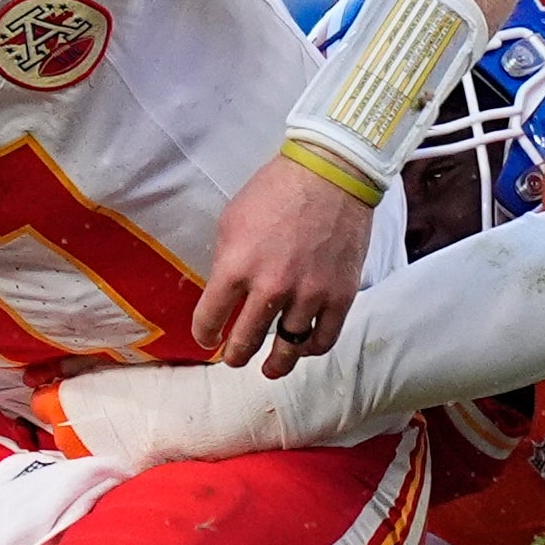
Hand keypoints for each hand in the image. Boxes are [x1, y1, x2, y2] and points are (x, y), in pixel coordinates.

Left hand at [190, 153, 378, 372]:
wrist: (329, 175)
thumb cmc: (275, 191)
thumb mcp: (232, 221)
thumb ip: (227, 262)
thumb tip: (225, 295)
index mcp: (236, 267)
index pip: (210, 318)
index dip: (204, 334)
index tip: (206, 338)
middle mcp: (270, 287)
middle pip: (246, 342)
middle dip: (235, 355)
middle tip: (233, 359)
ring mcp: (308, 295)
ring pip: (288, 348)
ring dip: (275, 363)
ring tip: (269, 369)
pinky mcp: (340, 296)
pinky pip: (324, 339)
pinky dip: (311, 349)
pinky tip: (303, 348)